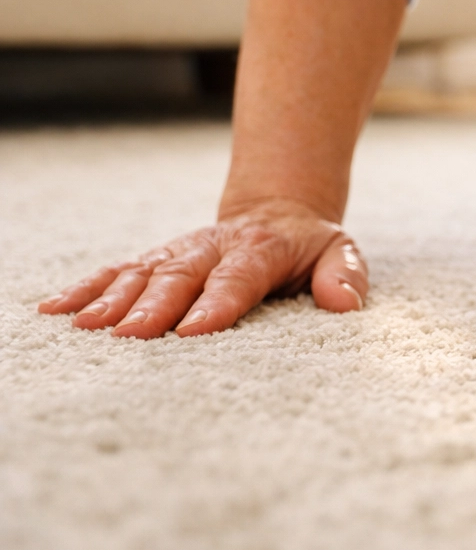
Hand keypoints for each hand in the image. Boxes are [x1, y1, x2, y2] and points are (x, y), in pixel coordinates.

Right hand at [36, 199, 368, 338]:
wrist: (279, 214)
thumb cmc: (311, 248)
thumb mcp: (341, 253)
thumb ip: (345, 276)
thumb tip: (345, 303)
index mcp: (262, 249)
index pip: (239, 277)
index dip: (217, 302)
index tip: (194, 330)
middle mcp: (214, 248)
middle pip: (182, 276)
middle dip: (156, 305)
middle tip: (132, 335)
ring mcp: (181, 253)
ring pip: (144, 273)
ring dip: (114, 299)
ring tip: (86, 325)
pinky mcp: (157, 260)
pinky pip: (118, 271)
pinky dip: (87, 288)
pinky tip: (56, 309)